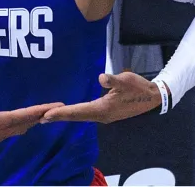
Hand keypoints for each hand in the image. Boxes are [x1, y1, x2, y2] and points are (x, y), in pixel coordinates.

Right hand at [0, 89, 63, 156]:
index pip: (24, 115)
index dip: (40, 110)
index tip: (54, 107)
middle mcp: (3, 130)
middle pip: (28, 121)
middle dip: (44, 114)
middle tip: (58, 108)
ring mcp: (0, 135)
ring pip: (23, 126)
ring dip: (35, 120)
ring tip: (47, 113)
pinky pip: (16, 129)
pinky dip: (26, 124)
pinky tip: (28, 122)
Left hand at [41, 72, 160, 123]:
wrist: (153, 98)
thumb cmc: (139, 88)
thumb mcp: (126, 80)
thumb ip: (113, 79)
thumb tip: (101, 77)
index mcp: (103, 109)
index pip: (78, 111)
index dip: (61, 113)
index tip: (46, 115)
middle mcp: (101, 115)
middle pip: (76, 116)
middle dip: (59, 117)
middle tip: (41, 118)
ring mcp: (104, 115)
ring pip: (81, 116)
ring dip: (66, 116)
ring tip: (50, 116)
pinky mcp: (107, 112)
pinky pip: (86, 113)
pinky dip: (75, 113)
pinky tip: (70, 111)